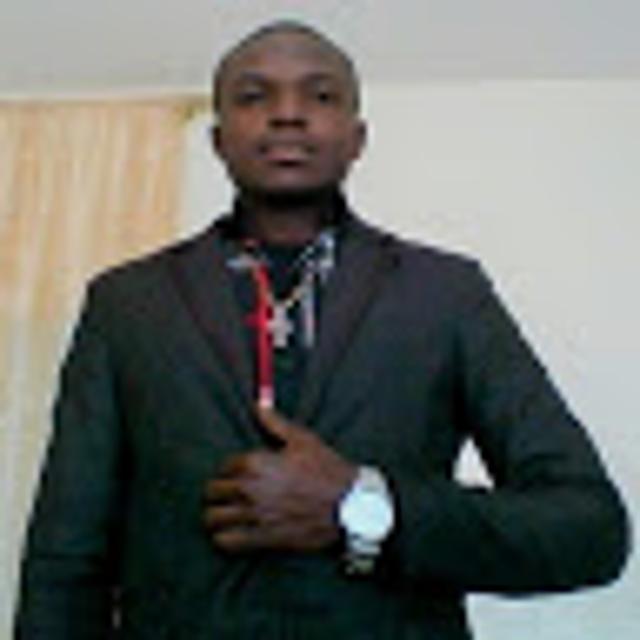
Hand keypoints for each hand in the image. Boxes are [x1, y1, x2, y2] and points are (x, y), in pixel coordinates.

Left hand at [203, 406, 356, 552]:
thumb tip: (258, 403)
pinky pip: (226, 542)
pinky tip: (231, 532)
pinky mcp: (262, 538)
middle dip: (217, 491)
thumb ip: (274, 422)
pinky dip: (223, 538)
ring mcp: (254, 515)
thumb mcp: (302, 440)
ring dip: (215, 515)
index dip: (229, 469)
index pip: (224, 466)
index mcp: (255, 462)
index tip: (237, 473)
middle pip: (213, 491)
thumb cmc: (326, 469)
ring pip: (213, 518)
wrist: (349, 505)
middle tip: (226, 493)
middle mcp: (249, 489)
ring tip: (223, 514)